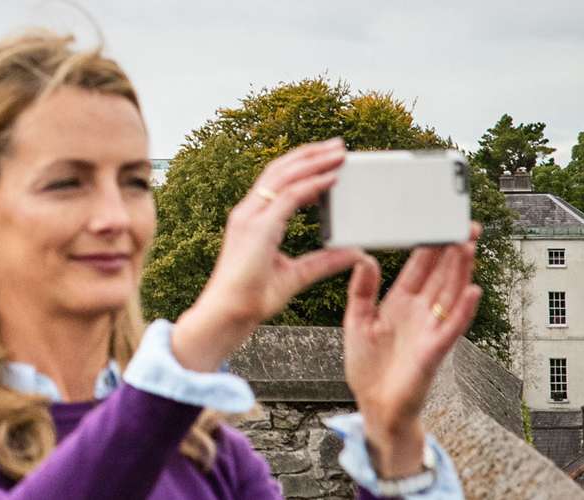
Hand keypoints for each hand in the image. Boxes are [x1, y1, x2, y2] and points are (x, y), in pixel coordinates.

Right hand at [175, 139, 366, 370]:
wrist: (229, 314)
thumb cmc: (252, 298)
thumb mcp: (297, 275)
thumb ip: (325, 261)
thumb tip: (354, 252)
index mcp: (252, 220)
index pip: (277, 181)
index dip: (303, 166)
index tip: (329, 159)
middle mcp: (248, 213)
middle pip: (280, 169)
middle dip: (310, 154)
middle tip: (338, 146)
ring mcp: (250, 218)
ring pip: (284, 176)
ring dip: (314, 161)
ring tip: (338, 152)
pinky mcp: (258, 228)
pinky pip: (290, 197)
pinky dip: (312, 184)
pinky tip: (331, 178)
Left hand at [344, 225, 480, 476]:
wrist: (374, 403)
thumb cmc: (367, 365)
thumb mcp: (356, 321)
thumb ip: (361, 291)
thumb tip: (364, 259)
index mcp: (400, 302)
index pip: (418, 267)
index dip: (429, 245)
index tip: (437, 220)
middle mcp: (420, 311)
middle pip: (441, 274)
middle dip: (453, 249)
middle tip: (466, 223)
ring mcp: (430, 329)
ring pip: (451, 294)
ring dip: (462, 270)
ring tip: (469, 245)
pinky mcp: (434, 349)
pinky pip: (453, 326)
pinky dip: (463, 309)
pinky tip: (472, 291)